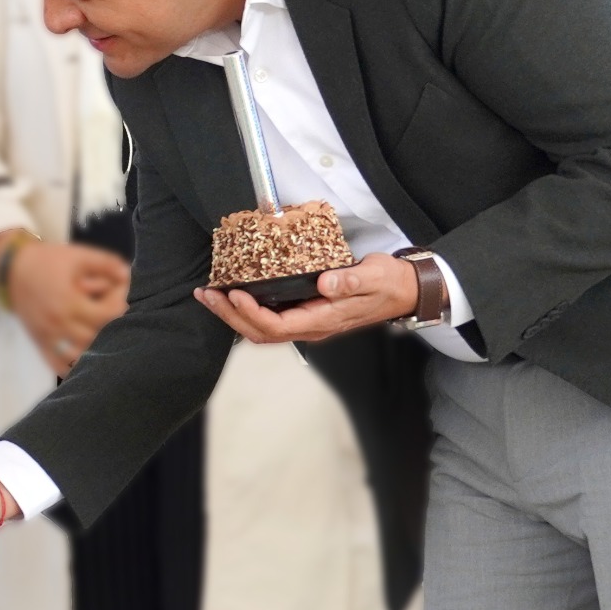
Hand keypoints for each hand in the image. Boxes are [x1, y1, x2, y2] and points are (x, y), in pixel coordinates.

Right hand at [0, 233, 128, 375]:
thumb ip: (105, 263)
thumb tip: (128, 275)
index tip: (123, 301)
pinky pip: (58, 366)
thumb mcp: (78, 256)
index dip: (119, 309)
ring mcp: (48, 337)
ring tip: (102, 338)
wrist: (12, 269)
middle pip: (95, 338)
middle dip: (109, 329)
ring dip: (93, 349)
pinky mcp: (40, 343)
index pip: (105, 316)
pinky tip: (84, 360)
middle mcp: (58, 323)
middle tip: (115, 320)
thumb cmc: (48, 261)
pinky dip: (72, 368)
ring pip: (79, 356)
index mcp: (69, 302)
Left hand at [192, 251, 419, 344]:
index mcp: (322, 321)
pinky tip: (233, 295)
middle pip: (260, 332)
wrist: (402, 291)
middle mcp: (310, 327)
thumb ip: (350, 280)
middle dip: (230, 316)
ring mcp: (306, 323)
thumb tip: (325, 284)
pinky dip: (246, 309)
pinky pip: (269, 318)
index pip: (278, 326)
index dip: (252, 313)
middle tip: (207, 295)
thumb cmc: (388, 283)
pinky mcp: (304, 314)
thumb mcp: (374, 277)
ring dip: (233, 314)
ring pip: (261, 329)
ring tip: (210, 296)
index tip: (234, 293)